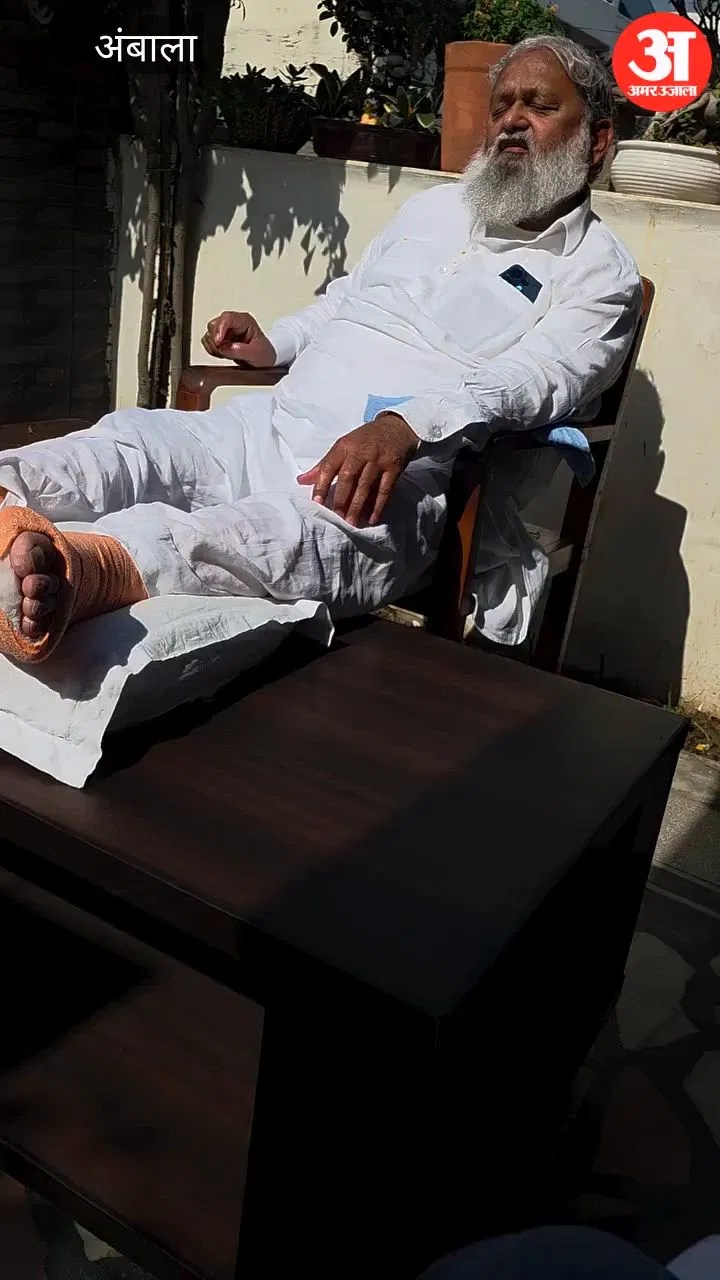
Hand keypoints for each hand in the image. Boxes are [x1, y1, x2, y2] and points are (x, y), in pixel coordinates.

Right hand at [202, 311, 275, 366]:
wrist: (265, 358)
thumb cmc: (264, 352)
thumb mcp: (256, 354)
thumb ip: (240, 351)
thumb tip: (225, 348)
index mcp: (244, 320)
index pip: (227, 318)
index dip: (219, 329)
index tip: (219, 342)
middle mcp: (233, 322)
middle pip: (214, 325)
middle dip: (216, 341)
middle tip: (224, 352)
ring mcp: (225, 329)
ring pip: (209, 333)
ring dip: (214, 347)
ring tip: (227, 354)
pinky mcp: (220, 337)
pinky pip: (207, 341)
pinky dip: (212, 350)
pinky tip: (222, 354)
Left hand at [297, 413, 417, 526]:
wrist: (396, 428)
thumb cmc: (365, 440)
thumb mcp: (343, 446)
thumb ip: (324, 465)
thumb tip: (301, 481)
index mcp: (344, 446)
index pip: (329, 466)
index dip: (321, 485)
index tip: (316, 502)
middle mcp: (361, 452)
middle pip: (348, 477)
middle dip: (341, 499)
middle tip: (336, 517)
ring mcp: (378, 460)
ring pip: (366, 485)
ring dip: (358, 505)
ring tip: (351, 522)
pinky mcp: (393, 468)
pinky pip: (385, 490)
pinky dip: (378, 506)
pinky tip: (372, 518)